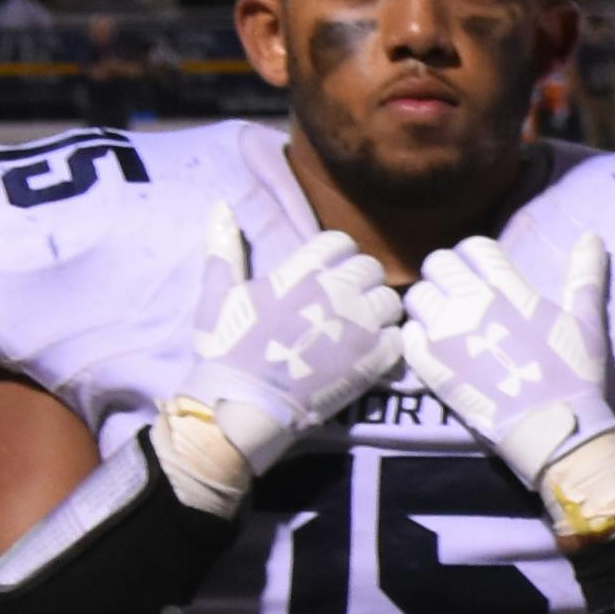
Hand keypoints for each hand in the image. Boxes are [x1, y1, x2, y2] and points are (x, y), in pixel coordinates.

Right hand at [152, 209, 405, 511]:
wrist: (242, 407)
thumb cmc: (225, 353)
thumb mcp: (216, 296)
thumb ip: (223, 249)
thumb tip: (222, 205)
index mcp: (300, 273)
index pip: (339, 242)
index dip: (337, 256)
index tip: (328, 275)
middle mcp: (334, 292)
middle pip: (370, 267)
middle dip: (360, 281)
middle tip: (345, 304)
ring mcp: (356, 326)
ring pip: (390, 300)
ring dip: (378, 311)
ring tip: (360, 328)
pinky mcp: (371, 361)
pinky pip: (397, 338)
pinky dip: (388, 344)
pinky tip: (369, 353)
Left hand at [400, 229, 614, 541]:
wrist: (554, 429)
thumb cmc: (574, 375)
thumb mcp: (585, 321)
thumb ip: (584, 275)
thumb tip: (592, 235)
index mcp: (507, 289)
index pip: (474, 247)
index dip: (476, 257)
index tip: (482, 274)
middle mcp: (470, 304)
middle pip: (438, 264)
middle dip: (448, 274)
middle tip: (460, 295)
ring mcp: (445, 335)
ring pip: (416, 296)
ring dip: (429, 303)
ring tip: (444, 321)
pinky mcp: (429, 366)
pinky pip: (407, 335)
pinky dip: (417, 337)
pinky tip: (434, 348)